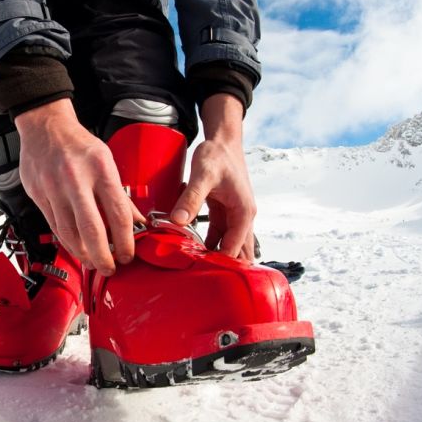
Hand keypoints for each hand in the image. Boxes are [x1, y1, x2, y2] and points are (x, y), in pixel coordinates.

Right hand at [14, 98, 143, 274]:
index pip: (118, 213)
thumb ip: (119, 194)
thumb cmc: (78, 144)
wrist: (45, 128)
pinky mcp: (38, 195)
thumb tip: (136, 223)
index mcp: (99, 168)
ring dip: (83, 254)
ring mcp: (53, 188)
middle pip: (92, 229)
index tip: (128, 254)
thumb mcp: (106, 161)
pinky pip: (55, 227)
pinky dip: (67, 243)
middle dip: (103, 256)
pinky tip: (77, 250)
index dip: (125, 240)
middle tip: (110, 268)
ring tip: (93, 263)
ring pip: (69, 233)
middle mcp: (75, 179)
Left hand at [171, 94, 256, 260]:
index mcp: (244, 213)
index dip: (219, 263)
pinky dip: (207, 245)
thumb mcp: (202, 176)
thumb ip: (191, 199)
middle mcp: (243, 218)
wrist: (223, 140)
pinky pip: (218, 236)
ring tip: (193, 272)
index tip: (200, 274)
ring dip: (214, 257)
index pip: (234, 248)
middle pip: (237, 252)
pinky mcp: (223, 213)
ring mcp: (234, 216)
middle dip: (222, 267)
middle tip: (199, 281)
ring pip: (228, 245)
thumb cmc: (217, 156)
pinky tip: (192, 253)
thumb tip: (177, 221)